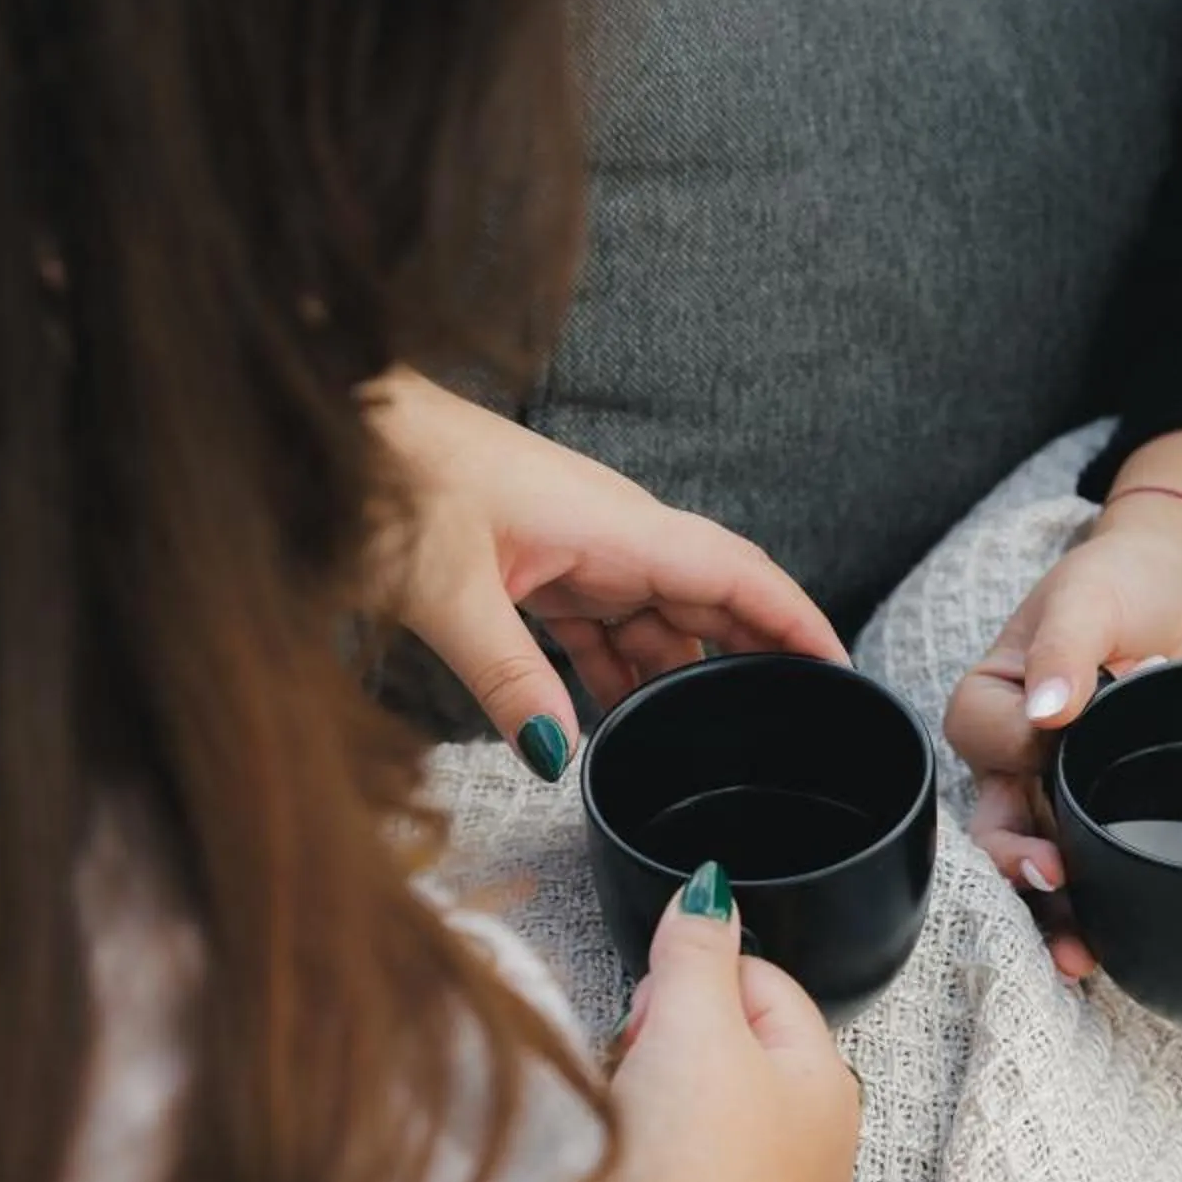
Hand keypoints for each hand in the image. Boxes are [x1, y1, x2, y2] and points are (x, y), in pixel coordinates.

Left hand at [365, 372, 845, 781]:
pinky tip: (616, 720)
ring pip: (654, 620)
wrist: (339, 426)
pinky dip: (616, 672)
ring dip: (673, 678)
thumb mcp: (447, 592)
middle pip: (708, 602)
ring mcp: (577, 547)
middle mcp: (611, 533)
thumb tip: (559, 755)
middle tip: (786, 734)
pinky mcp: (540, 563)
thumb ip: (508, 678)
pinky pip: (603, 625)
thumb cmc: (393, 480)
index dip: (796, 622)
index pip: (737, 573)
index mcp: (615, 526)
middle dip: (750, 662)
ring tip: (696, 748)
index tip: (843, 672)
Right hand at [583, 870, 860, 1181]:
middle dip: (668, 1040)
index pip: (759, 981)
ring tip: (633, 1122)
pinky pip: (683, 1155)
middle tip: (640, 1068)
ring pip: (698, 1097)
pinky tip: (632, 1167)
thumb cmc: (690, 1169)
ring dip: (652, 1093)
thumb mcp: (692, 1028)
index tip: (656, 1013)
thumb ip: (698, 949)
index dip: (694, 982)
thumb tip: (708, 890)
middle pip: (728, 1040)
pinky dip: (651, 1149)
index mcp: (827, 1078)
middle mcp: (815, 1135)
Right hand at [945, 493, 1181, 980]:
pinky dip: (1104, 907)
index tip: (1055, 736)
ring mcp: (1066, 789)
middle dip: (1017, 864)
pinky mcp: (1116, 811)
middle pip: (996, 821)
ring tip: (1079, 956)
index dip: (1013, 749)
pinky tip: (1116, 946)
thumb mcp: (1089, 592)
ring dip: (1054, 913)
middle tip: (1053, 879)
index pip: (980, 734)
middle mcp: (1019, 753)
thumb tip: (1046, 707)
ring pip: (1042, 860)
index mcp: (994, 696)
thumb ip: (1066, 643)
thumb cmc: (1129, 579)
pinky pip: (1101, 867)